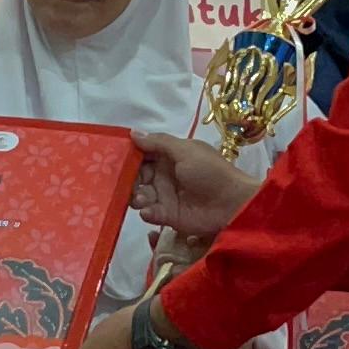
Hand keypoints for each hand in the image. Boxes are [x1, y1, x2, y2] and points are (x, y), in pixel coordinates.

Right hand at [131, 134, 262, 243]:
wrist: (232, 203)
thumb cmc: (210, 172)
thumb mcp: (185, 150)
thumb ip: (158, 143)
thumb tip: (133, 133)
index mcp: (170, 157)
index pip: (144, 155)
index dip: (130, 157)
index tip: (116, 159)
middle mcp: (165, 176)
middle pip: (138, 176)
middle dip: (129, 179)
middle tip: (126, 183)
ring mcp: (166, 197)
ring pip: (141, 195)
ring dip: (136, 196)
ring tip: (140, 198)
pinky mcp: (169, 216)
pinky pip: (150, 213)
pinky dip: (146, 212)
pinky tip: (148, 211)